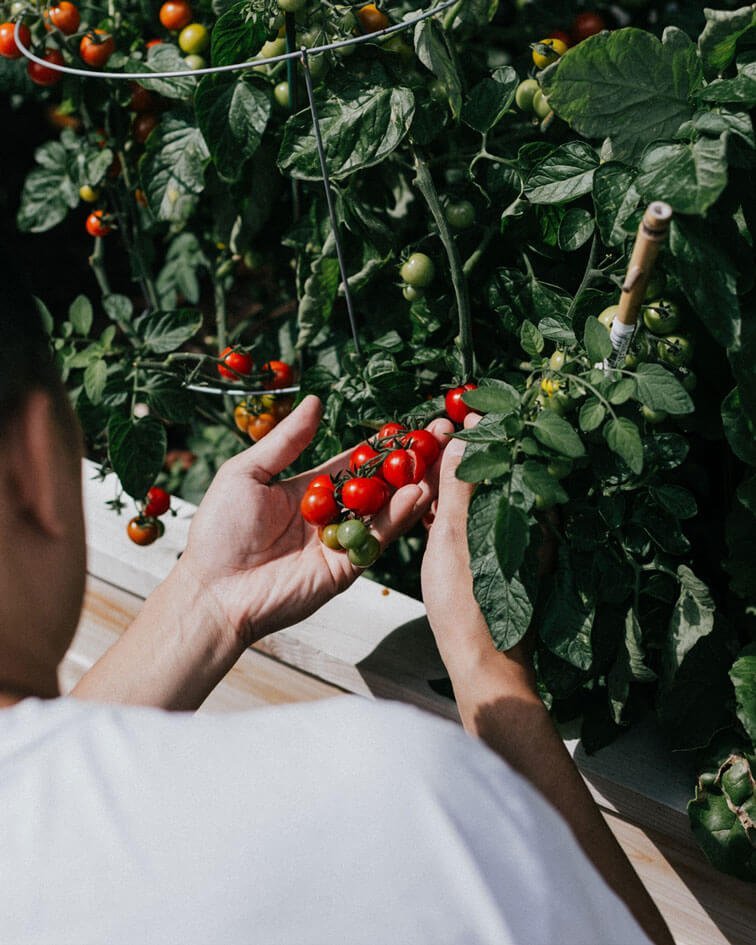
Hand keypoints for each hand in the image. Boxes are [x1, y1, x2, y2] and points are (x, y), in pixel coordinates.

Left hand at [178, 396, 451, 646]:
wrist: (214, 589)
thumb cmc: (219, 530)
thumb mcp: (248, 473)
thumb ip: (286, 440)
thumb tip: (314, 400)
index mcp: (309, 491)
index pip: (355, 464)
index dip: (381, 446)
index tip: (410, 426)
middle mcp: (331, 516)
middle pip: (379, 485)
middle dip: (408, 462)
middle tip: (439, 437)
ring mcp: (341, 542)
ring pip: (385, 510)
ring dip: (413, 485)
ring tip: (438, 460)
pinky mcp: (347, 567)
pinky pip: (377, 538)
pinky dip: (399, 516)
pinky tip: (417, 492)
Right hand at [421, 413, 534, 688]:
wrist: (483, 663)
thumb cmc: (467, 603)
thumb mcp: (455, 536)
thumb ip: (459, 485)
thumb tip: (464, 436)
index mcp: (524, 512)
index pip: (508, 453)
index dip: (485, 428)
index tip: (462, 408)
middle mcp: (527, 524)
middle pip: (497, 473)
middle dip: (468, 451)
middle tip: (438, 434)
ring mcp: (515, 544)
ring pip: (487, 498)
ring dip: (460, 481)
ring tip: (429, 467)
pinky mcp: (502, 561)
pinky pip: (481, 522)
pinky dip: (459, 510)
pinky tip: (434, 510)